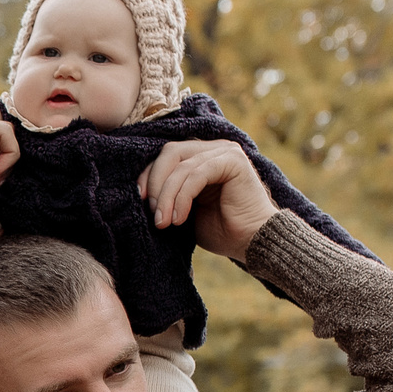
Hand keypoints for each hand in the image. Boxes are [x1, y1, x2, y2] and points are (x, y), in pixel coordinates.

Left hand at [137, 139, 277, 261]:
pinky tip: (179, 219)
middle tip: (154, 214)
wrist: (252, 242)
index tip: (140, 201)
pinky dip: (182, 197)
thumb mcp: (185, 209)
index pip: (166, 156)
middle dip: (155, 184)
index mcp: (201, 157)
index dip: (148, 176)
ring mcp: (224, 151)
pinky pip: (196, 174)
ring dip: (167, 196)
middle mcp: (213, 149)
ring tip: (163, 222)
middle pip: (170, 153)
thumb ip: (169, 194)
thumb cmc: (221, 230)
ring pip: (181, 166)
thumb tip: (139, 191)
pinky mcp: (232, 161)